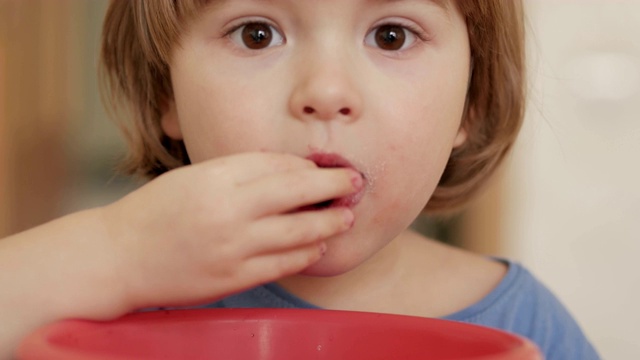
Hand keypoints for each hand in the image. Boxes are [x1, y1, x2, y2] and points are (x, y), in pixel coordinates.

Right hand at [100, 152, 359, 310]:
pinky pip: (283, 264)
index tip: (328, 168)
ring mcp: (233, 249)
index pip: (279, 166)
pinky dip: (307, 253)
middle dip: (335, 189)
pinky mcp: (233, 278)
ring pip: (299, 234)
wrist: (121, 257)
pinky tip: (317, 245)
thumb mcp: (196, 176)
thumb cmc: (158, 210)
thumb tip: (292, 171)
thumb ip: (241, 171)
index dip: (311, 168)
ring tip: (345, 217)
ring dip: (329, 224)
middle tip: (355, 185)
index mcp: (217, 179)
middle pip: (299, 195)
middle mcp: (229, 212)